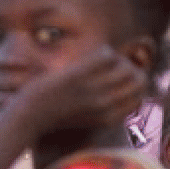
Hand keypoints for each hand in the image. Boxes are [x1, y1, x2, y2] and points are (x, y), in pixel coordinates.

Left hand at [8, 44, 145, 138]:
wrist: (29, 116)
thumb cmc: (54, 115)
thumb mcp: (84, 117)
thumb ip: (103, 107)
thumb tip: (117, 90)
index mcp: (109, 118)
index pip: (139, 96)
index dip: (135, 82)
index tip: (122, 76)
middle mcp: (106, 105)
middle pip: (139, 79)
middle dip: (129, 67)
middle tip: (113, 64)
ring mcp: (94, 89)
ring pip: (125, 65)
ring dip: (116, 58)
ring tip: (101, 59)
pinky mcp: (79, 75)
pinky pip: (108, 55)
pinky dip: (104, 51)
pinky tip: (93, 54)